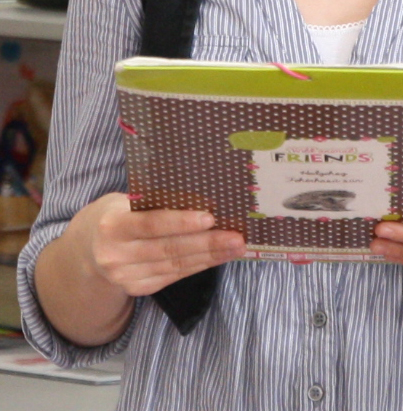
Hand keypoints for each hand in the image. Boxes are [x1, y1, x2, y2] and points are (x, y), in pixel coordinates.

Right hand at [72, 192, 245, 296]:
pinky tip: (217, 257)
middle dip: (207, 244)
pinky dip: (198, 266)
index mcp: (111, 227)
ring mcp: (126, 277)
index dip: (181, 223)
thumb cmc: (114, 215)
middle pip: (168, 249)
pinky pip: (173, 276)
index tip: (210, 218)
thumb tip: (197, 195)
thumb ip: (151, 202)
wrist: (85, 251)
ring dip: (209, 257)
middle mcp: (116, 256)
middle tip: (236, 237)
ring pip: (175, 266)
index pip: (151, 224)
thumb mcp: (122, 202)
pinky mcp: (138, 289)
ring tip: (235, 247)